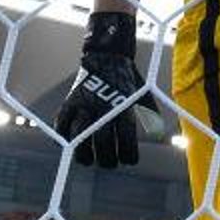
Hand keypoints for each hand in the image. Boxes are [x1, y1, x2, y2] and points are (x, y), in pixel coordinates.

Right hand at [54, 11, 166, 169]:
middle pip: (103, 141)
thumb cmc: (129, 79)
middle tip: (109, 163)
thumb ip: (150, 115)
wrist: (107, 55)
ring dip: (83, 154)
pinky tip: (70, 145)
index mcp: (123, 107)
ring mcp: (84, 104)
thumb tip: (158, 133)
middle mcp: (103, 107)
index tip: (129, 161)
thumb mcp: (143, 95)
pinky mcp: (70, 101)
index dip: (128, 154)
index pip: (126, 137)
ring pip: (79, 136)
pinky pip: (61, 124)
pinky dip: (63, 137)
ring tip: (87, 161)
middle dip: (106, 159)